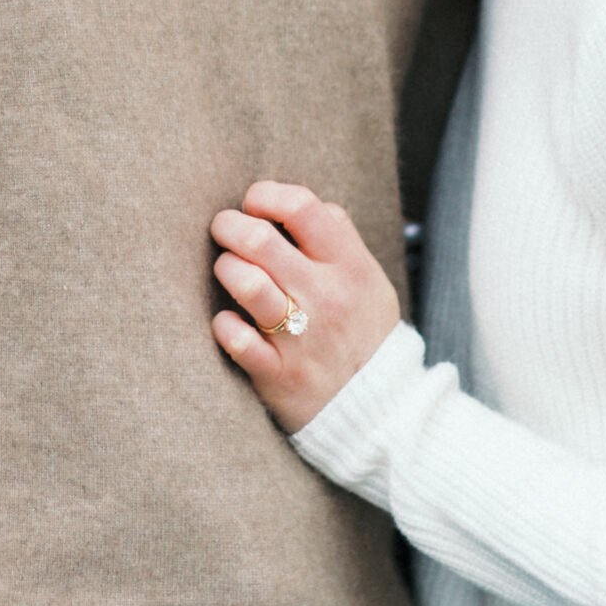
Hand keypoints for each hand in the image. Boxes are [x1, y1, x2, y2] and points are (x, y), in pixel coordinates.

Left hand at [211, 182, 401, 432]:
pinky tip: (229, 321)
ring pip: (246, 283)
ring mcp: (301, 337)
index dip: (266, 195)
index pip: (302, 206)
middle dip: (229, 225)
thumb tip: (293, 204)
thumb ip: (338, 240)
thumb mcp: (370, 281)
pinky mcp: (278, 374)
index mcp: (350, 267)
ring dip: (226, 268)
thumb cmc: (364, 334)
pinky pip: (236, 339)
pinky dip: (224, 324)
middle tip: (224, 229)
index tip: (254, 204)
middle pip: (260, 239)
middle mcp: (326, 297)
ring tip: (227, 269)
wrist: (380, 411)